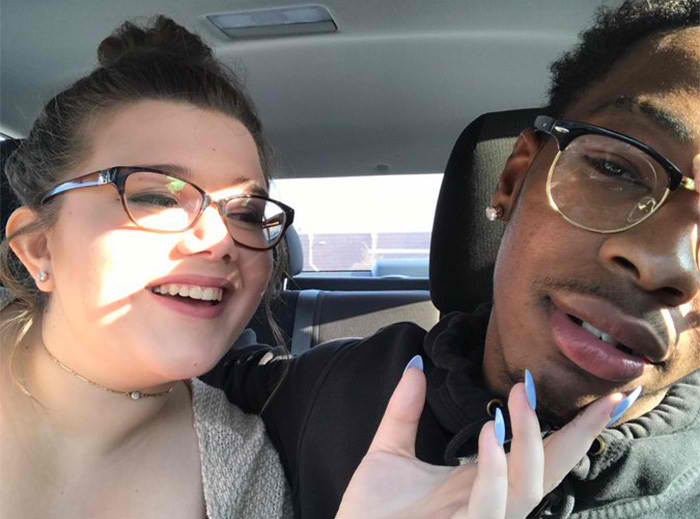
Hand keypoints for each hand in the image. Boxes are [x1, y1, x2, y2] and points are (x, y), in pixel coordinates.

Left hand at [336, 361, 623, 518]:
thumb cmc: (370, 511)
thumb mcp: (389, 450)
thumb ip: (405, 409)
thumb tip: (415, 363)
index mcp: (481, 481)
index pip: (537, 453)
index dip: (570, 428)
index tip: (602, 395)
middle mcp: (491, 501)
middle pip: (551, 469)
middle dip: (582, 435)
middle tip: (605, 395)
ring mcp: (480, 518)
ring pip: (528, 484)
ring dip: (529, 438)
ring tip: (519, 396)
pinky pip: (491, 503)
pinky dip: (495, 467)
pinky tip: (489, 433)